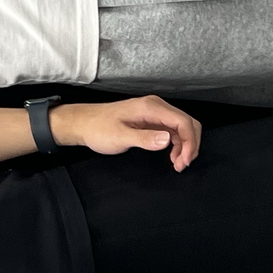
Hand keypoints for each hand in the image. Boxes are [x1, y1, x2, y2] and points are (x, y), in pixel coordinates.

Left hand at [53, 96, 201, 167]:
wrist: (82, 124)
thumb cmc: (98, 129)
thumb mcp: (120, 137)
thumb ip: (145, 138)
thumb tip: (168, 139)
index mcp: (151, 107)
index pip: (183, 121)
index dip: (190, 142)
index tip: (185, 161)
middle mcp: (156, 107)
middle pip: (187, 122)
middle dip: (190, 144)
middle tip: (182, 165)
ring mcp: (154, 113)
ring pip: (182, 127)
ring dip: (185, 145)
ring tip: (177, 164)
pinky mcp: (151, 120)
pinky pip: (172, 130)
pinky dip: (177, 144)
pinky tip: (172, 156)